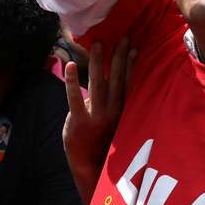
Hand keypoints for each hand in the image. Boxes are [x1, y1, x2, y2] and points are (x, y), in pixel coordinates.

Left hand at [63, 38, 135, 201]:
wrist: (90, 167)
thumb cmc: (101, 141)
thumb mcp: (114, 122)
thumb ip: (113, 102)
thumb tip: (111, 81)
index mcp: (123, 110)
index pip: (129, 83)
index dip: (131, 65)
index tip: (134, 47)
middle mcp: (113, 111)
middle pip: (117, 79)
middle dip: (118, 57)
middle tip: (121, 37)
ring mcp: (97, 116)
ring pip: (98, 84)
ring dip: (99, 63)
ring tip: (98, 45)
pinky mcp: (80, 122)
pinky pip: (75, 98)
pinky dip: (72, 82)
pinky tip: (70, 65)